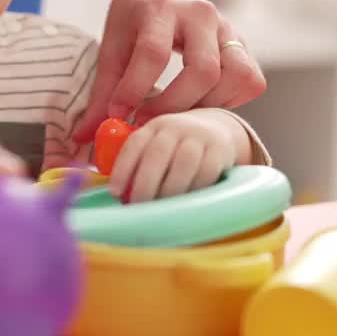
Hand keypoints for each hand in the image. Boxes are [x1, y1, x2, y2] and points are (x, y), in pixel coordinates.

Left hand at [75, 0, 265, 140]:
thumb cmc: (135, 16)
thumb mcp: (112, 44)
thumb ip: (102, 91)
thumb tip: (83, 138)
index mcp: (160, 9)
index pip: (153, 53)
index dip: (135, 89)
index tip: (119, 113)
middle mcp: (200, 15)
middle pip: (203, 70)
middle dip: (175, 104)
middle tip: (149, 120)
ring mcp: (227, 27)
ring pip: (235, 76)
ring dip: (208, 104)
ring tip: (179, 111)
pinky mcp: (243, 42)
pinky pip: (250, 80)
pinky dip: (230, 100)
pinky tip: (203, 102)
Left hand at [106, 110, 238, 202]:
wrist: (220, 128)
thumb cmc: (179, 146)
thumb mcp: (160, 144)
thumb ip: (141, 163)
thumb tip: (121, 195)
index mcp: (154, 126)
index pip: (134, 145)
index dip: (122, 169)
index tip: (115, 192)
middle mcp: (175, 127)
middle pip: (157, 153)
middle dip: (145, 183)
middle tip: (138, 206)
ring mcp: (199, 136)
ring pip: (183, 162)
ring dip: (170, 188)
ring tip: (161, 208)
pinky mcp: (220, 150)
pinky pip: (207, 171)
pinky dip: (194, 188)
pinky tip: (186, 202)